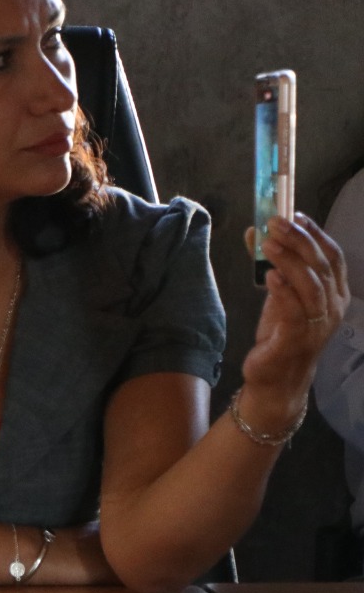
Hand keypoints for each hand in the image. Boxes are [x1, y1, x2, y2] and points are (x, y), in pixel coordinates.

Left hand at [240, 213, 349, 425]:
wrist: (277, 379)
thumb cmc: (282, 333)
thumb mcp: (280, 295)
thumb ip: (273, 265)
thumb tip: (257, 230)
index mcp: (335, 294)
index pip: (333, 257)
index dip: (316, 233)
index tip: (295, 213)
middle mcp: (332, 308)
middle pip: (321, 266)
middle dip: (299, 240)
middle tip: (276, 222)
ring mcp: (317, 326)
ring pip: (310, 286)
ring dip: (289, 260)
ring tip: (268, 243)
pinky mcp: (295, 341)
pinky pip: (294, 312)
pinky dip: (283, 291)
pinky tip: (270, 275)